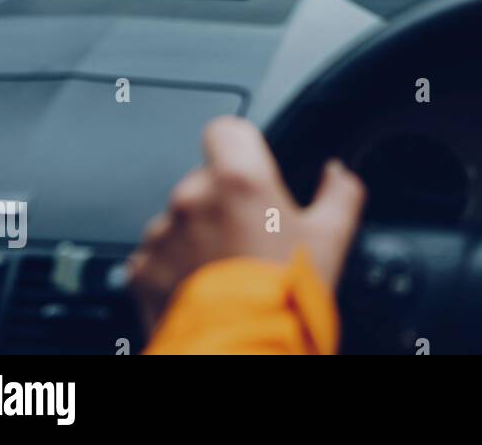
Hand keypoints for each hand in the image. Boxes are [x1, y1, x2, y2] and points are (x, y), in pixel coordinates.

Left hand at [129, 115, 365, 333]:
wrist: (242, 351)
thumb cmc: (285, 296)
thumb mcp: (331, 239)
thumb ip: (340, 194)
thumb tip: (338, 175)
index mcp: (240, 180)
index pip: (226, 130)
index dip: (240, 146)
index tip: (251, 168)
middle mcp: (193, 198)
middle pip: (205, 181)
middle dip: (224, 204)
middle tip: (250, 239)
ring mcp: (163, 234)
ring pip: (180, 220)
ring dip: (198, 236)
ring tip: (226, 271)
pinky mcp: (141, 269)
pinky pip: (157, 255)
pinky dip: (174, 268)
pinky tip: (203, 288)